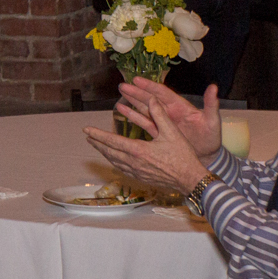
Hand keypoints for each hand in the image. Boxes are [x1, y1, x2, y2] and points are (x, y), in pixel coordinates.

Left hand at [84, 97, 212, 196]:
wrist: (191, 180)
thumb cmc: (183, 156)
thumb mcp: (172, 132)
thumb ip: (160, 114)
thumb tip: (151, 98)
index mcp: (138, 150)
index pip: (112, 141)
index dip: (98, 134)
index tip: (86, 130)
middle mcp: (134, 162)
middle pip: (109, 152)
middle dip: (97, 143)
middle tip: (88, 137)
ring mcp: (137, 172)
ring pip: (114, 162)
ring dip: (104, 153)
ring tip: (98, 146)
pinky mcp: (141, 178)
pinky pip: (122, 169)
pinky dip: (115, 162)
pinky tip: (115, 160)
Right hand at [114, 75, 224, 157]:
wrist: (207, 157)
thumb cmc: (211, 138)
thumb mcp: (212, 121)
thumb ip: (211, 105)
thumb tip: (214, 87)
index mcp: (181, 107)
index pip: (163, 93)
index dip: (150, 86)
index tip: (137, 80)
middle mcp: (170, 111)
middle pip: (150, 99)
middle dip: (137, 92)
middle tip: (123, 85)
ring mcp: (163, 122)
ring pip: (145, 108)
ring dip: (133, 101)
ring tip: (121, 93)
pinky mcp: (159, 132)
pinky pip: (144, 122)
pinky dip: (133, 116)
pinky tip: (122, 109)